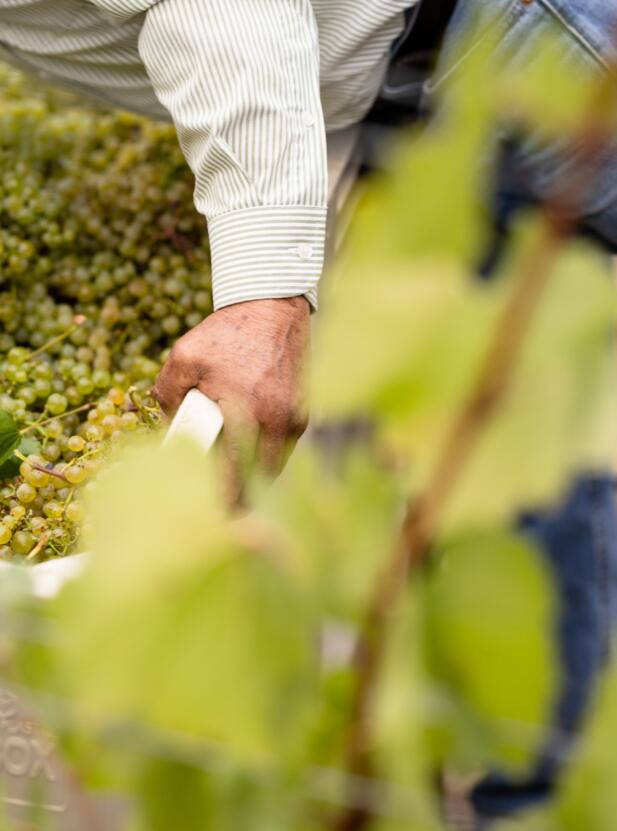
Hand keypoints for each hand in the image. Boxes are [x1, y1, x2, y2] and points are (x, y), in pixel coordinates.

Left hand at [153, 296, 309, 499]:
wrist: (273, 305)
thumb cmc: (228, 331)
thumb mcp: (184, 358)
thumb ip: (168, 398)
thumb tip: (170, 435)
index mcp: (249, 412)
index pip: (234, 476)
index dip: (222, 504)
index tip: (213, 521)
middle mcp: (280, 421)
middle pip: (258, 480)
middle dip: (238, 493)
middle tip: (217, 499)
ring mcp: (297, 419)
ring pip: (273, 466)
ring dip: (252, 472)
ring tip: (228, 468)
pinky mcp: (305, 413)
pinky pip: (283, 448)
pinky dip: (264, 453)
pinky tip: (246, 444)